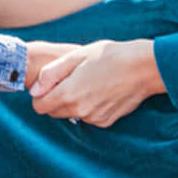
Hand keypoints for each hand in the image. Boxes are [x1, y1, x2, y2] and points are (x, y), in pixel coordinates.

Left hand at [30, 39, 164, 127]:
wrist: (143, 67)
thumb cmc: (109, 56)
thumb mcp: (76, 56)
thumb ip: (50, 74)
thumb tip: (34, 91)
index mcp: (69, 94)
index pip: (39, 107)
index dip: (41, 94)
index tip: (51, 82)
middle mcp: (80, 111)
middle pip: (53, 112)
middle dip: (56, 98)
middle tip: (71, 79)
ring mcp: (94, 118)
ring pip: (71, 115)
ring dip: (73, 103)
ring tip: (89, 82)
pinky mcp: (106, 122)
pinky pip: (88, 117)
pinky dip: (88, 107)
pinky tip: (100, 90)